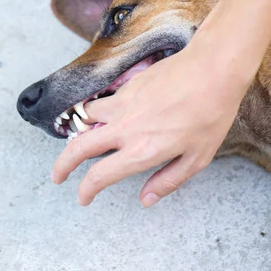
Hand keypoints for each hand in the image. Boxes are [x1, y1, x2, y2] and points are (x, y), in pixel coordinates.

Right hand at [51, 29, 251, 206]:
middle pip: (78, 148)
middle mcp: (125, 129)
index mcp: (142, 151)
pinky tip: (108, 115)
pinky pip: (103, 101)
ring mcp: (123, 104)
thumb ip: (168, 181)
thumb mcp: (197, 157)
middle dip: (62, 166)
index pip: (99, 176)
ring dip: (79, 132)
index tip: (83, 197)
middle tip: (57, 176)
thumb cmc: (211, 114)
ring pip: (86, 118)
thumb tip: (145, 199)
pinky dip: (98, 111)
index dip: (86, 190)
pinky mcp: (128, 85)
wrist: (212, 70)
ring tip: (82, 140)